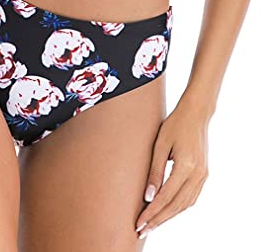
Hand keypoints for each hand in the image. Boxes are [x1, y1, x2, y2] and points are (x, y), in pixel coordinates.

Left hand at [134, 100, 209, 238]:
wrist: (197, 114)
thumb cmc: (175, 124)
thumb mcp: (161, 145)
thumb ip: (155, 171)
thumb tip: (148, 197)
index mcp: (186, 166)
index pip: (166, 197)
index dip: (151, 212)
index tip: (139, 222)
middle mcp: (198, 174)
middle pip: (176, 206)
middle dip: (158, 220)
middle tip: (142, 229)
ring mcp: (203, 175)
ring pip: (185, 205)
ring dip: (168, 216)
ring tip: (152, 224)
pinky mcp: (204, 174)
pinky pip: (191, 198)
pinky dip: (178, 208)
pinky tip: (167, 211)